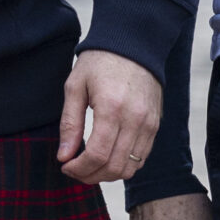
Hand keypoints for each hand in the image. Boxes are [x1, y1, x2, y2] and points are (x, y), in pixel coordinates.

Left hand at [56, 49, 161, 184]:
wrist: (134, 44)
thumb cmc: (99, 62)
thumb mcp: (76, 87)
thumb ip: (70, 124)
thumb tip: (64, 156)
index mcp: (112, 108)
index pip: (97, 155)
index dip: (79, 168)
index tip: (65, 165)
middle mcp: (135, 119)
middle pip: (113, 167)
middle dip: (90, 175)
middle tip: (74, 169)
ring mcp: (148, 124)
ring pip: (130, 168)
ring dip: (107, 174)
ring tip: (89, 166)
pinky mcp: (155, 125)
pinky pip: (141, 158)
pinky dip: (123, 165)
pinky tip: (107, 156)